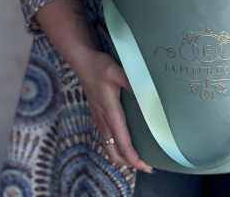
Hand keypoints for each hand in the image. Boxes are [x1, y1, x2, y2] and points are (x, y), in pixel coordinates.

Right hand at [72, 48, 152, 172]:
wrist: (82, 62)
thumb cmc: (100, 66)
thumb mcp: (117, 70)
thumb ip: (131, 81)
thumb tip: (147, 92)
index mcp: (110, 111)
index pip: (122, 141)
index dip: (133, 157)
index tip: (145, 166)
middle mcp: (103, 119)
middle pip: (114, 151)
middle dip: (129, 162)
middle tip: (146, 167)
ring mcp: (99, 118)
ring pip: (108, 146)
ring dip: (122, 156)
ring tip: (138, 159)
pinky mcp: (97, 115)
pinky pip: (106, 138)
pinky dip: (116, 147)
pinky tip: (123, 144)